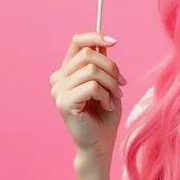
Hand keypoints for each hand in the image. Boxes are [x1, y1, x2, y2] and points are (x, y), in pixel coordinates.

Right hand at [49, 32, 126, 159]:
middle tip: (121, 85)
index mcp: (67, 70)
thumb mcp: (107, 82)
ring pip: (92, 70)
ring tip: (114, 97)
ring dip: (111, 84)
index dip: (96, 36)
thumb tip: (106, 40)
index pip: (77, 41)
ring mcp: (58, 90)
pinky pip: (92, 86)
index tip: (114, 41)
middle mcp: (58, 77)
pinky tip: (107, 106)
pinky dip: (106, 95)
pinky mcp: (63, 102)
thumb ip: (102, 62)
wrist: (101, 142)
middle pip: (89, 54)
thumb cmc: (104, 113)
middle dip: (112, 68)